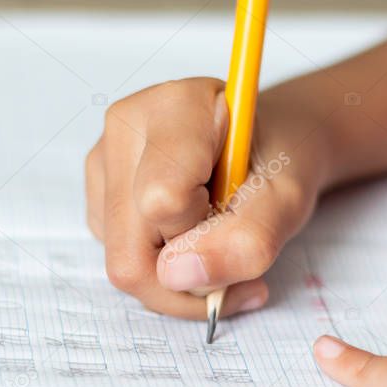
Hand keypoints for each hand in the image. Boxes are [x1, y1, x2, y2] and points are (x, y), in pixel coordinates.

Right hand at [86, 77, 333, 318]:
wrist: (271, 141)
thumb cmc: (281, 159)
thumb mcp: (289, 200)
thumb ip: (247, 238)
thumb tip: (177, 276)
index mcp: (175, 107)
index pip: (162, 203)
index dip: (205, 236)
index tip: (241, 215)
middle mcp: (125, 127)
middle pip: (129, 252)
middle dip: (190, 279)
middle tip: (239, 266)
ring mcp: (104, 160)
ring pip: (122, 264)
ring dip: (180, 279)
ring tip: (220, 246)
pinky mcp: (98, 192)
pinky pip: (121, 259)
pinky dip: (164, 271)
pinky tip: (194, 240)